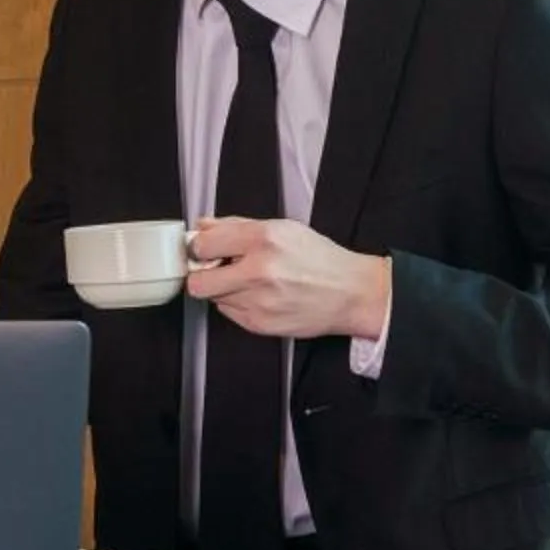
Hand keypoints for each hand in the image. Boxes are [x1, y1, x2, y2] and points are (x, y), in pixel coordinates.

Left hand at [186, 217, 391, 341]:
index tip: (203, 249)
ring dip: (222, 289)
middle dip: (202, 275)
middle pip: (198, 281)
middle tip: (213, 269)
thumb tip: (203, 226)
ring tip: (247, 281)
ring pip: (213, 298)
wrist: (351, 293)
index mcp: (263, 239)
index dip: (199, 247)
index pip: (202, 245)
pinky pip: (229, 313)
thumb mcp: (282, 228)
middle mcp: (259, 271)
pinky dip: (237, 304)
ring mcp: (259, 301)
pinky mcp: (260, 324)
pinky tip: (258, 295)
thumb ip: (236, 225)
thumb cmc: (319, 260)